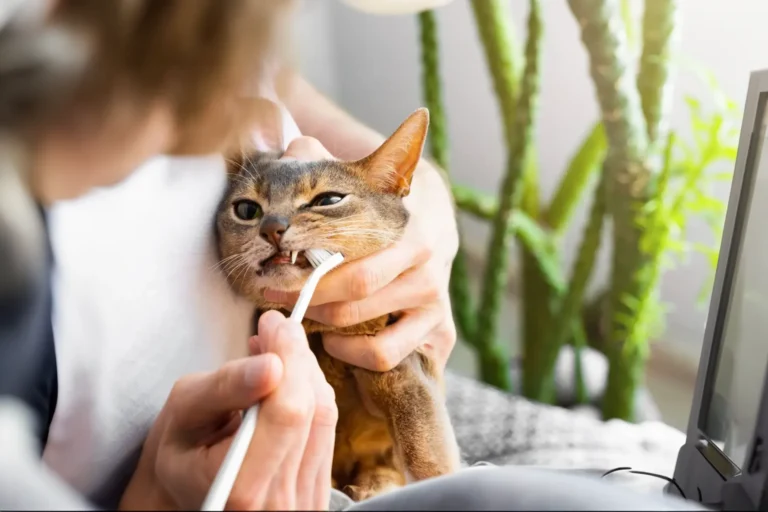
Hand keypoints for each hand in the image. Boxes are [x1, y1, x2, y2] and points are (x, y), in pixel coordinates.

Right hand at [119, 311, 336, 510]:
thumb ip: (225, 387)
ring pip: (326, 417)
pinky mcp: (317, 493)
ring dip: (306, 372)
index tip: (273, 323)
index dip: (288, 358)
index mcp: (239, 490)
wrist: (193, 488)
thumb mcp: (184, 413)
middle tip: (276, 327)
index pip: (288, 413)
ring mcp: (304, 504)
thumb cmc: (183, 449)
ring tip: (277, 351)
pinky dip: (312, 394)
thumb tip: (272, 364)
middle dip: (297, 358)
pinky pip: (328, 430)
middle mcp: (278, 506)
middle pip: (312, 411)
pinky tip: (289, 379)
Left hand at [265, 136, 457, 371]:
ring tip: (305, 316)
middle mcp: (429, 273)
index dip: (309, 277)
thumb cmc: (381, 208)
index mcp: (413, 235)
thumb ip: (323, 164)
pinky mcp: (439, 334)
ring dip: (328, 331)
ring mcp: (436, 307)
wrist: (433, 223)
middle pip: (355, 301)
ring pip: (374, 339)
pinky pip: (389, 359)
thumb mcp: (357, 182)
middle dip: (307, 301)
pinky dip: (355, 355)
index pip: (355, 267)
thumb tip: (295, 146)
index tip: (275, 271)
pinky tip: (335, 340)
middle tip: (276, 294)